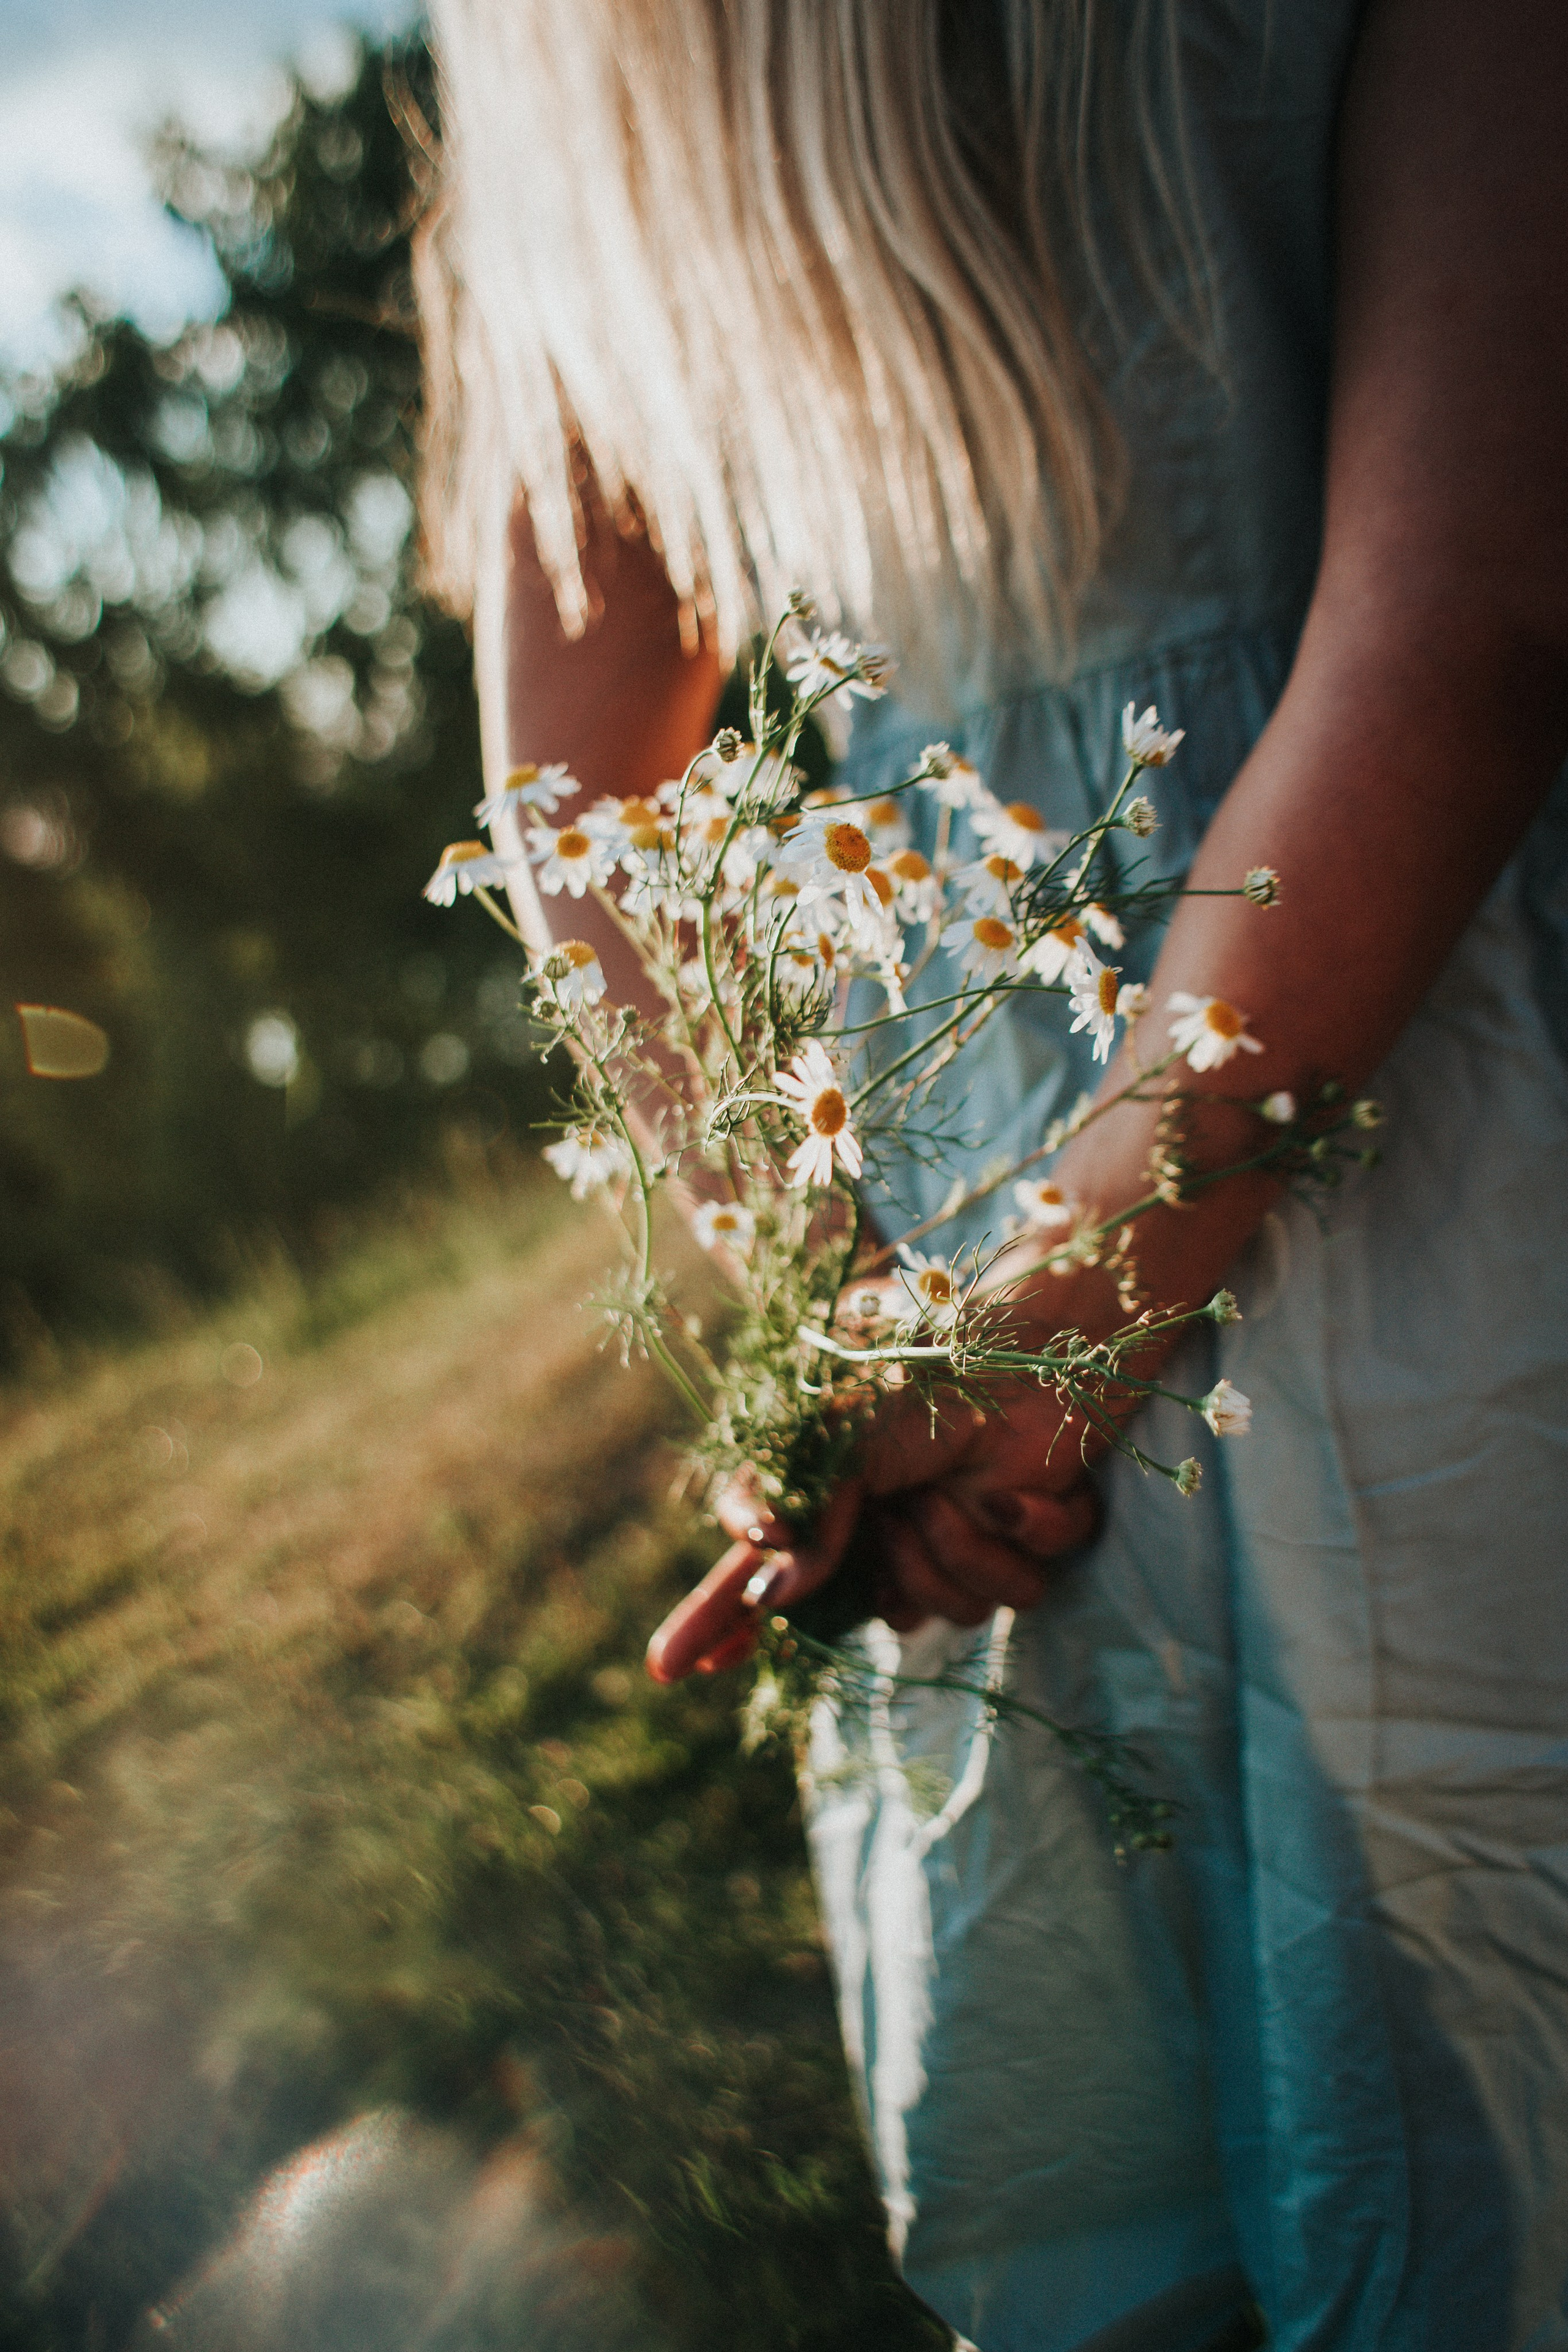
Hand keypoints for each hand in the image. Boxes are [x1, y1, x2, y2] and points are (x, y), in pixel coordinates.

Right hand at [645, 1339, 1108, 1682]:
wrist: (1022, 1346)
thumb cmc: (922, 1373)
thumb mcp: (834, 1439)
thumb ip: (802, 1522)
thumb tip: (773, 1592)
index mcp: (836, 1496)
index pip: (768, 1574)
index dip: (723, 1622)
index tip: (674, 1668)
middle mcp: (893, 1526)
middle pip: (876, 1606)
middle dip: (901, 1569)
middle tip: (900, 1514)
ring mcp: (960, 1538)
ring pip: (948, 1611)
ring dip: (953, 1548)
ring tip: (954, 1486)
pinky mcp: (1027, 1544)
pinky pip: (1018, 1591)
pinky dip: (1019, 1536)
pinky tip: (1013, 1491)